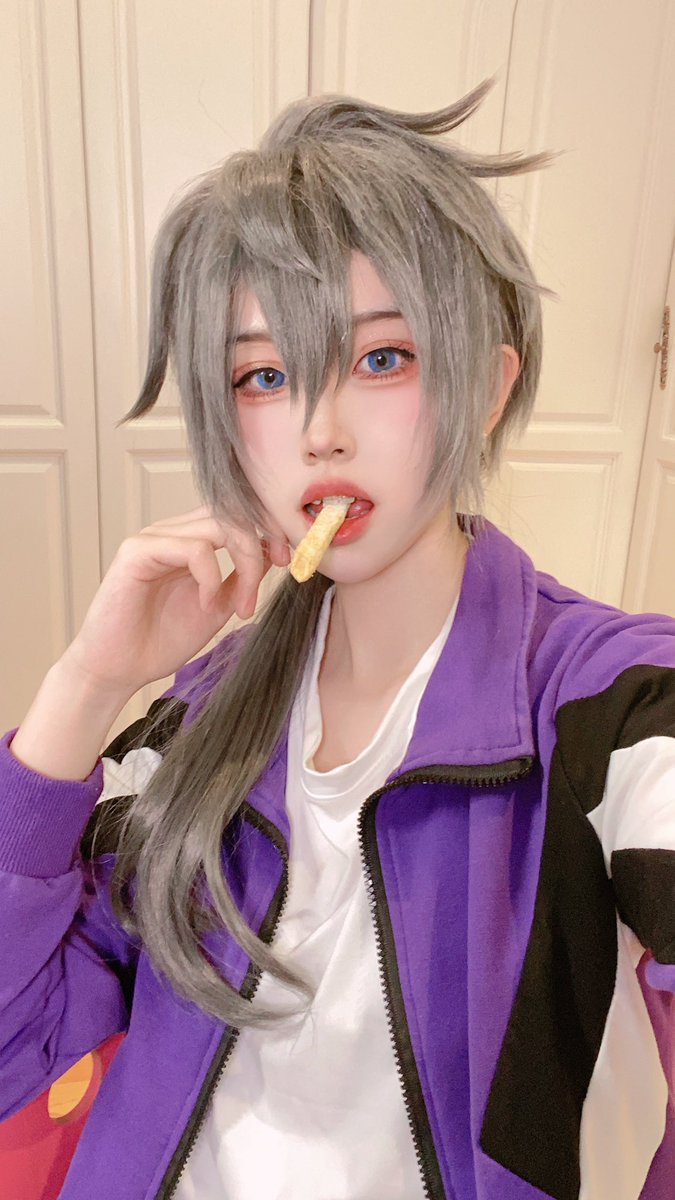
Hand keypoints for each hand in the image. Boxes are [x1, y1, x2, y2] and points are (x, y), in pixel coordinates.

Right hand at [60, 506, 289, 694]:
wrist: (118, 670)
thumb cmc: (160, 640)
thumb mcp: (217, 605)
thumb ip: (240, 577)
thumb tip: (273, 552)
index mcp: (190, 542)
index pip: (235, 514)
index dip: (268, 529)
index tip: (287, 560)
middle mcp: (171, 533)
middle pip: (232, 513)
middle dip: (263, 542)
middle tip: (279, 573)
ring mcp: (153, 539)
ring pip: (217, 525)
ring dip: (243, 562)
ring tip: (241, 605)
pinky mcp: (136, 552)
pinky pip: (191, 548)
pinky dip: (210, 575)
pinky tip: (207, 604)